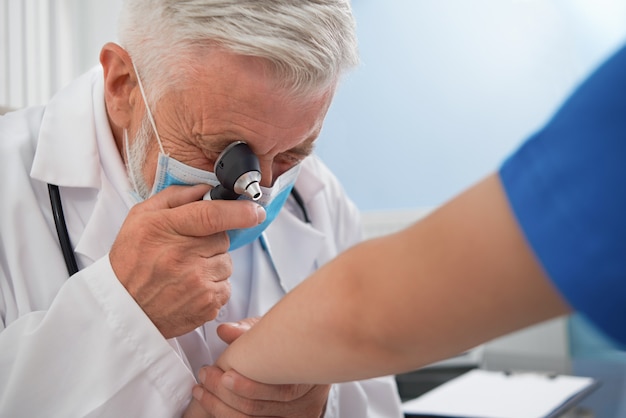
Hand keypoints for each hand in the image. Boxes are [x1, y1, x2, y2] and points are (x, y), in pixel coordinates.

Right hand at [109, 185, 264, 337]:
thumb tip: (205, 188)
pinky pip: (226, 287)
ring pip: (226, 263)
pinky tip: (190, 288)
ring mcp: (197, 283)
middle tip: (187, 250)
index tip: (255, 211)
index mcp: (164, 229)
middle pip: (222, 238)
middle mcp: (182, 256)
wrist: (123, 310)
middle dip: (212, 241)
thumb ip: (174, 197)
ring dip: (213, 264)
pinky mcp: (207, 305)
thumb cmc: (131, 261)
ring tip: (185, 271)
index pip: (211, 215)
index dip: (239, 211)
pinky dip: (213, 286)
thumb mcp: (140, 218)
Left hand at [184, 319, 330, 416]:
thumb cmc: (288, 341)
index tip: (224, 373)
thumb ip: (248, 331)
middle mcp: (306, 403)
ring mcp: (294, 417)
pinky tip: (212, 402)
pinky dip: (227, 414)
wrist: (305, 357)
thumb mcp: (272, 330)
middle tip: (204, 376)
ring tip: (201, 390)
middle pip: (259, 408)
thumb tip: (224, 330)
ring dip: (220, 408)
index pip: (280, 390)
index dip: (248, 386)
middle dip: (224, 395)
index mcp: (308, 377)